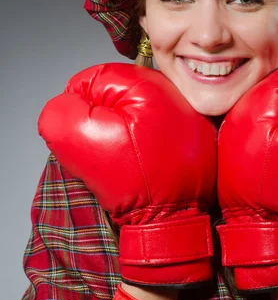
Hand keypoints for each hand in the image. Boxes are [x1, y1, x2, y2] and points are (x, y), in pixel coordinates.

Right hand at [38, 62, 216, 288]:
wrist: (171, 219)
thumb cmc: (131, 181)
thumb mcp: (81, 141)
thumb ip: (62, 112)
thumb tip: (67, 102)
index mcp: (145, 83)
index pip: (93, 79)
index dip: (79, 109)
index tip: (87, 135)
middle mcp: (172, 90)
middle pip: (116, 94)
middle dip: (102, 119)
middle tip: (106, 148)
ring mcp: (187, 112)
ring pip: (134, 111)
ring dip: (122, 130)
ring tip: (125, 157)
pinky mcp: (194, 133)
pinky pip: (156, 127)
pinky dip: (144, 141)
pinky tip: (143, 161)